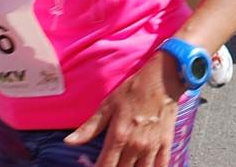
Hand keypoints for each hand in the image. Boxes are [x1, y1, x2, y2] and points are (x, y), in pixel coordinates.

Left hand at [64, 53, 182, 166]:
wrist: (163, 78)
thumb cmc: (133, 90)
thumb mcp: (108, 105)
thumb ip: (90, 127)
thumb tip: (69, 142)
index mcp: (118, 136)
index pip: (104, 166)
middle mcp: (135, 145)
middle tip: (111, 164)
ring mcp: (152, 146)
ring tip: (126, 166)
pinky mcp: (166, 143)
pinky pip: (161, 166)